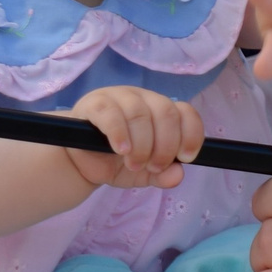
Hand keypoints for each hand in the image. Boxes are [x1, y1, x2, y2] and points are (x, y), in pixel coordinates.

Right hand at [66, 86, 202, 189]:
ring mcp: (117, 97)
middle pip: (165, 112)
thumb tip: (178, 174)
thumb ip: (163, 175)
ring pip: (139, 113)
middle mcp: (142, 97)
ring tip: (134, 164)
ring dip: (142, 145)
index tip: (186, 157)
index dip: (191, 134)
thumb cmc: (115, 161)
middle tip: (154, 166)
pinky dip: (120, 134)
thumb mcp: (144, 173)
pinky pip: (111, 113)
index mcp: (159, 109)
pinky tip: (121, 150)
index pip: (185, 112)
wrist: (80, 162)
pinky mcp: (94, 103)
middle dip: (165, 145)